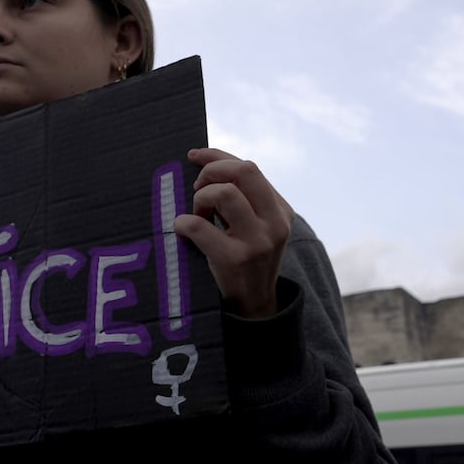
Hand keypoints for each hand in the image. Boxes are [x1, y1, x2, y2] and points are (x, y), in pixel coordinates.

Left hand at [172, 147, 291, 319]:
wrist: (254, 307)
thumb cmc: (245, 260)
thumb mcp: (255, 227)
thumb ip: (242, 199)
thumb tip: (207, 163)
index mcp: (281, 210)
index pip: (249, 167)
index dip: (218, 156)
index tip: (194, 156)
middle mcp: (275, 223)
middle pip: (243, 171)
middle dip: (211, 171)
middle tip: (196, 190)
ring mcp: (258, 241)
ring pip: (224, 193)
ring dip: (200, 199)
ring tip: (198, 215)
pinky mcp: (235, 259)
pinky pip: (198, 225)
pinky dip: (182, 223)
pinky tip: (182, 232)